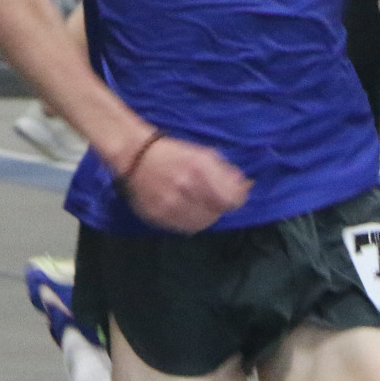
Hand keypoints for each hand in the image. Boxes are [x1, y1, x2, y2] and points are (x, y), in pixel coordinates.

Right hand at [120, 136, 250, 234]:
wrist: (134, 155)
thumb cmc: (172, 152)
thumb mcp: (202, 154)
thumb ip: (224, 170)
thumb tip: (245, 186)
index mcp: (199, 169)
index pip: (231, 199)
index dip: (237, 199)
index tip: (235, 196)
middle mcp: (185, 188)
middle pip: (216, 213)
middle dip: (219, 208)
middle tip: (214, 200)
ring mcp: (170, 205)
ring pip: (201, 224)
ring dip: (205, 217)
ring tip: (200, 206)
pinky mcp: (158, 216)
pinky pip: (183, 228)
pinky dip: (190, 222)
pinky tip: (187, 212)